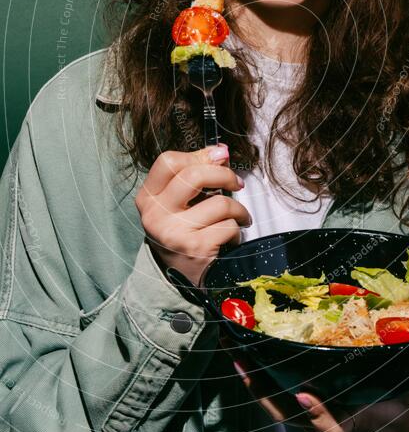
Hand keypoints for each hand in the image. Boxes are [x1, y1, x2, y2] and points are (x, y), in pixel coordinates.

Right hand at [135, 145, 251, 284]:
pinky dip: (237, 230)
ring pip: (220, 203)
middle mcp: (155, 215)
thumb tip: (221, 151)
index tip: (219, 157)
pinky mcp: (195, 248)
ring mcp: (174, 233)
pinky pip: (229, 226)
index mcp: (148, 198)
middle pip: (194, 175)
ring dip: (238, 209)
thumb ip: (193, 176)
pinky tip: (230, 237)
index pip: (168, 161)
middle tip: (236, 183)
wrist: (183, 279)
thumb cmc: (184, 232)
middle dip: (225, 175)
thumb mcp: (178, 204)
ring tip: (238, 216)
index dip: (198, 155)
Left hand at [228, 333, 408, 431]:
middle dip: (264, 392)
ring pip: (272, 408)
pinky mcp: (299, 413)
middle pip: (286, 416)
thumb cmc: (398, 417)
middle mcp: (324, 426)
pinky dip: (257, 383)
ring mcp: (307, 421)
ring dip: (252, 383)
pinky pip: (273, 400)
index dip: (316, 413)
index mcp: (351, 426)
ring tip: (234, 352)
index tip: (301, 396)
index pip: (330, 425)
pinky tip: (242, 358)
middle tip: (245, 365)